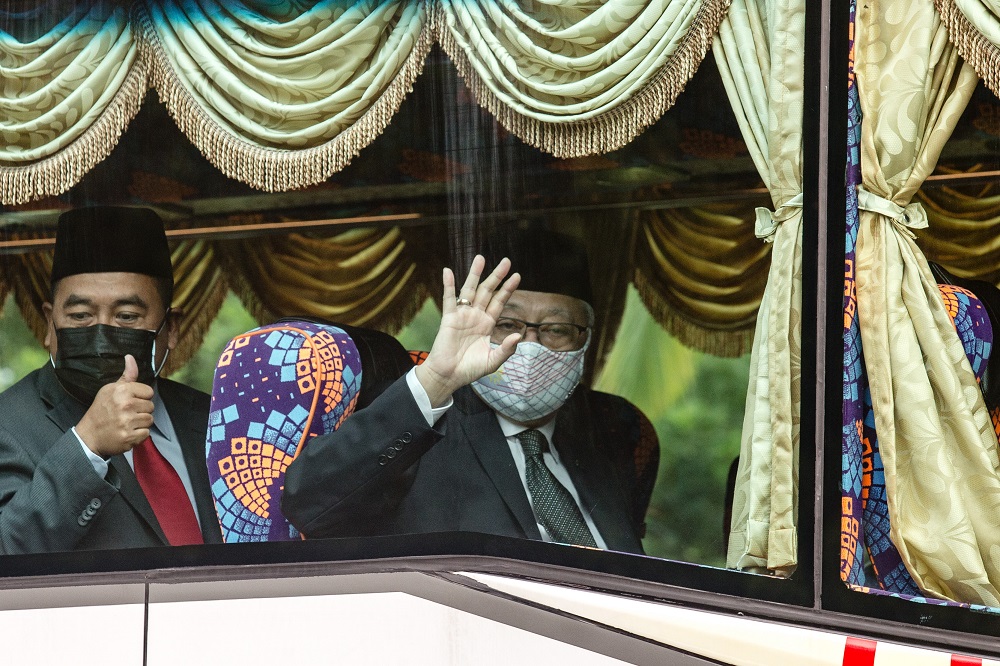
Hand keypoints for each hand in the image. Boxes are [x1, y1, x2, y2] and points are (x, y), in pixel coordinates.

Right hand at [75, 355, 154, 457]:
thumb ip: (127, 375)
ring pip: (150, 420)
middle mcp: (125, 405)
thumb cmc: (101, 410)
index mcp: (122, 391)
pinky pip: (146, 433)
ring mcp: (127, 422)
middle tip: (127, 413)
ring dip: (141, 423)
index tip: (131, 401)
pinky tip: (127, 432)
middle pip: (151, 406)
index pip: (149, 392)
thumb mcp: (111, 389)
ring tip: (127, 422)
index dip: (141, 397)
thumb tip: (130, 357)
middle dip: (141, 410)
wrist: (89, 435)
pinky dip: (139, 435)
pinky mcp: (129, 436)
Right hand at [415, 255, 520, 406]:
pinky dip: (448, 285)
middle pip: (488, 291)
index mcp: (487, 324)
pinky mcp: (449, 318)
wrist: (449, 376)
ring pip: (470, 290)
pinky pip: (449, 299)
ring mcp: (462, 315)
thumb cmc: (470, 370)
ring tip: (480, 258)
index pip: (500, 302)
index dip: (508, 289)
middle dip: (497, 276)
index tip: (517, 275)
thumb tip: (519, 335)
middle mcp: (476, 316)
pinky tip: (448, 272)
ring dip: (475, 274)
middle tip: (506, 261)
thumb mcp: (493, 361)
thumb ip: (507, 349)